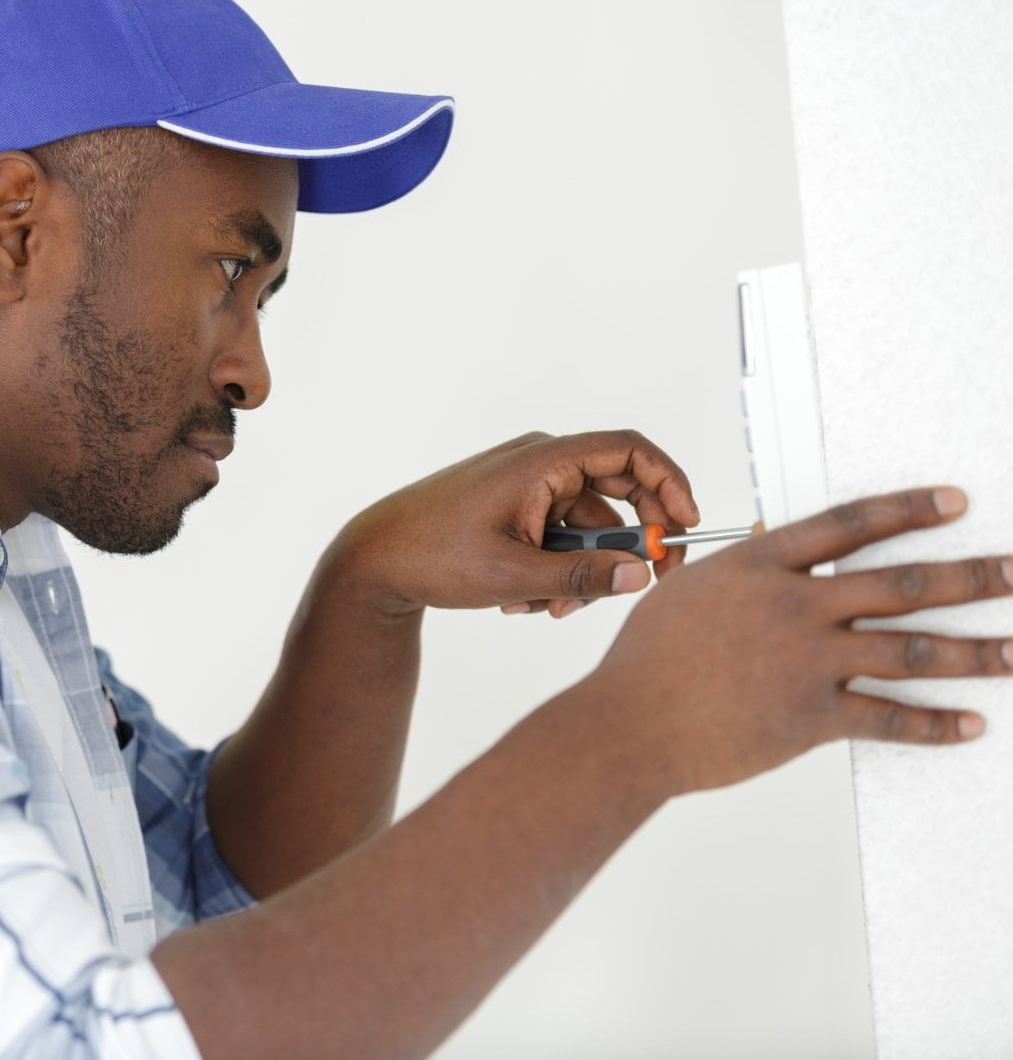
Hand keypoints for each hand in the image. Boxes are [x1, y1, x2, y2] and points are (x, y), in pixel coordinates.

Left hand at [331, 430, 700, 617]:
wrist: (372, 560)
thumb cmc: (433, 556)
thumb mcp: (514, 575)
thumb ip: (584, 576)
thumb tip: (643, 576)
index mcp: (542, 460)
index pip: (629, 450)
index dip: (670, 484)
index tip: (687, 528)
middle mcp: (539, 462)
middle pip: (616, 493)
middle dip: (627, 547)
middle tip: (642, 585)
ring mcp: (526, 484)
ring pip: (585, 527)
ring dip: (580, 571)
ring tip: (545, 608)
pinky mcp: (513, 507)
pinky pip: (557, 536)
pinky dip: (553, 569)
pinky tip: (522, 601)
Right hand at [584, 487, 1008, 794]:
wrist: (630, 725)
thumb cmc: (647, 661)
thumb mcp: (687, 591)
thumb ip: (738, 568)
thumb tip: (769, 542)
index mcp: (760, 568)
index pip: (851, 525)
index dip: (908, 510)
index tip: (956, 502)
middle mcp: (794, 606)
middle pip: (902, 583)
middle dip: (972, 576)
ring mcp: (807, 661)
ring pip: (912, 650)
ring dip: (977, 650)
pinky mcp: (813, 717)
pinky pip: (890, 718)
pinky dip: (937, 725)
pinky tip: (973, 723)